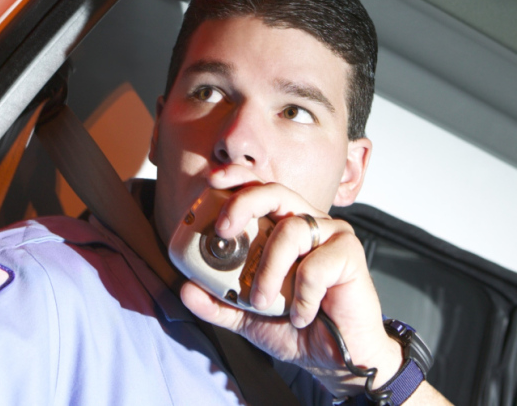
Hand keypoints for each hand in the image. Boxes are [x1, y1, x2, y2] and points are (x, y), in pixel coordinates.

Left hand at [179, 165, 402, 396]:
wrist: (336, 358)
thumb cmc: (295, 325)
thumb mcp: (245, 315)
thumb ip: (217, 302)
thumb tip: (185, 289)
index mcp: (281, 226)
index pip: (259, 189)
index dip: (237, 178)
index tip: (211, 183)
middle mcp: (306, 222)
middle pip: (274, 192)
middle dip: (243, 204)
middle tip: (222, 231)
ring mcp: (331, 234)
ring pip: (290, 231)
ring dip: (268, 270)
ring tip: (261, 301)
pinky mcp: (351, 253)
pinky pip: (316, 265)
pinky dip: (302, 295)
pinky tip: (300, 314)